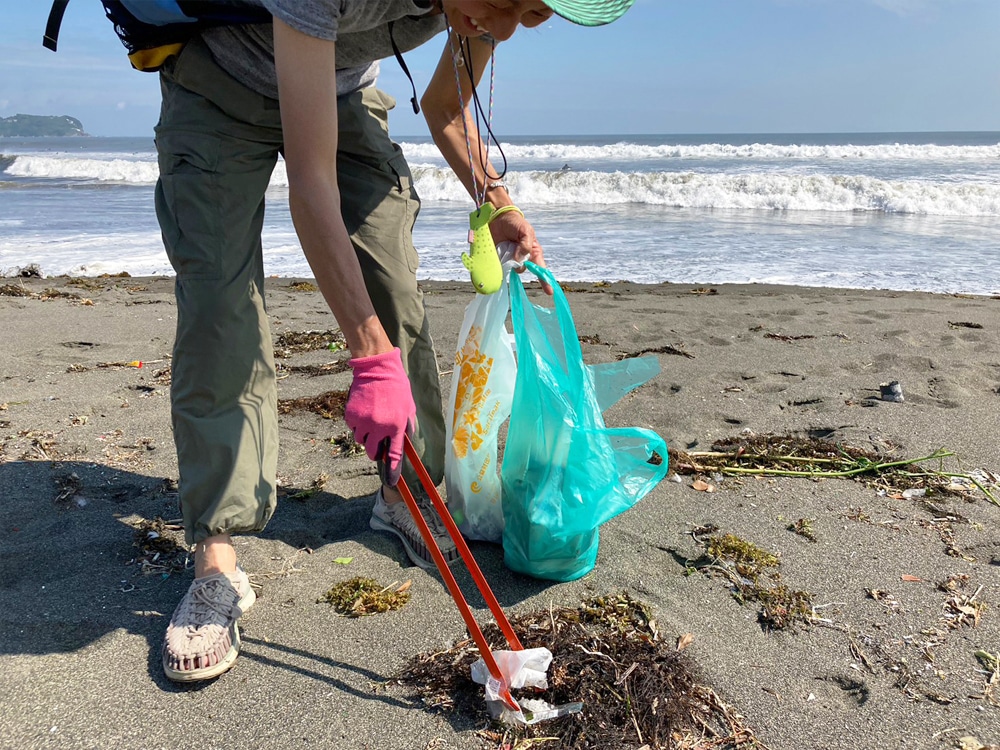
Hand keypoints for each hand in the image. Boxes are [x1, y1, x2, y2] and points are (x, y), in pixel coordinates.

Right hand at [344, 348, 415, 484]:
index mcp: (395, 426)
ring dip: (366, 436)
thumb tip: (406, 439)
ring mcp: (363, 422)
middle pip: (373, 452)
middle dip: (376, 451)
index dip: (394, 469)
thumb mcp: (408, 406)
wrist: (376, 369)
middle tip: (378, 443)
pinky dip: (357, 425)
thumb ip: (407, 425)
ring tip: (372, 419)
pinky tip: (364, 411)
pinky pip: (353, 429)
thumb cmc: (396, 386)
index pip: (395, 454)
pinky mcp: (351, 416)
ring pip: (361, 441)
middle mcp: (378, 427)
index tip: (393, 481)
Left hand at [489, 210, 552, 294]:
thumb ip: (525, 246)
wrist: (497, 217)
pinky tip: (495, 255)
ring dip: (506, 262)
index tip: (549, 291)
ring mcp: (509, 261)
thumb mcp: (526, 231)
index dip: (545, 280)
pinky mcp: (498, 260)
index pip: (540, 269)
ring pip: (509, 270)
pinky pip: (498, 268)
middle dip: (517, 264)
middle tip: (512, 251)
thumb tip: (518, 261)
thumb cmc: (515, 223)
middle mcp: (522, 259)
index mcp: (532, 253)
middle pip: (521, 269)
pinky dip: (496, 265)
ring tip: (503, 247)